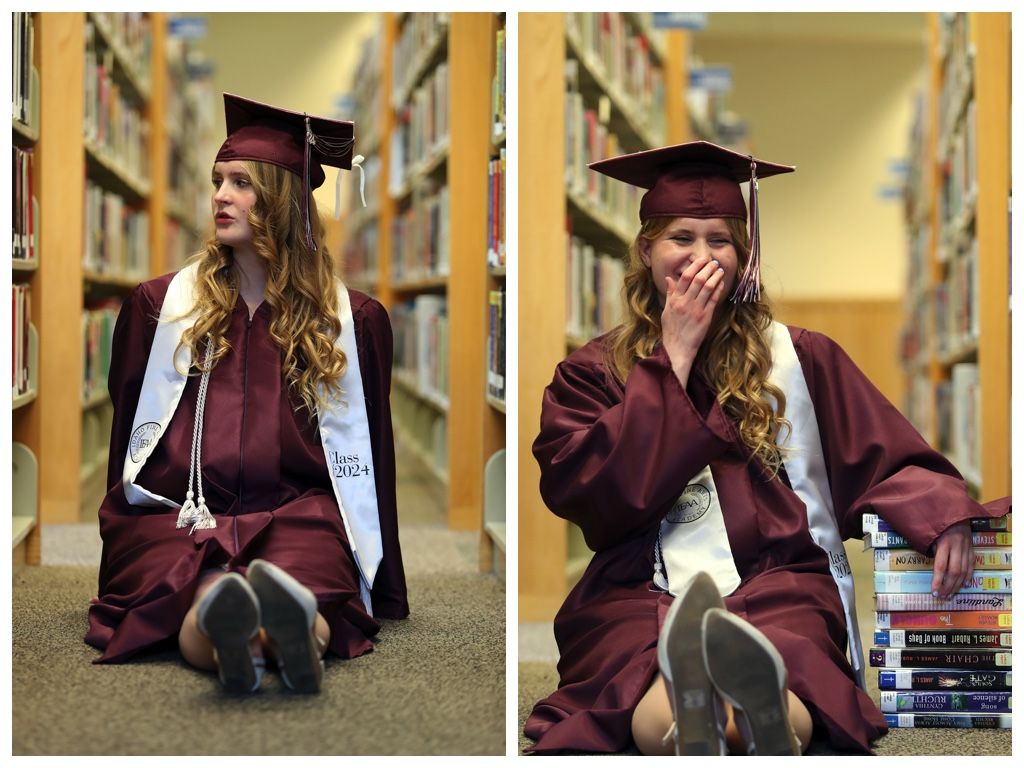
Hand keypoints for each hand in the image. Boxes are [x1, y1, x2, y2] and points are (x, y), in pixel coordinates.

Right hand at [661, 255, 726, 386]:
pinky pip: (713, 299)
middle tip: (713, 262)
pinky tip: (721, 283)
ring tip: (719, 270)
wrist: (677, 348)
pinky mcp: (705, 317)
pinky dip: (718, 289)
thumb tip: (669, 279)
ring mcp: (696, 310)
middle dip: (707, 268)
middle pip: (698, 279)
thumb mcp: (666, 310)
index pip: (685, 277)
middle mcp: (685, 303)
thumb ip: (669, 294)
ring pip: (707, 287)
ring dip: (715, 276)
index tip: (701, 260)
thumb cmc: (671, 330)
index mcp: (675, 300)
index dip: (694, 266)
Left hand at [930, 522, 972, 597]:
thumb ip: (930, 548)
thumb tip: (931, 565)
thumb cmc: (937, 520)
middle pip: (954, 571)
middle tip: (942, 596)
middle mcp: (957, 546)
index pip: (940, 566)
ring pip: (964, 570)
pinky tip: (963, 584)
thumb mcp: (930, 532)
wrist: (956, 509)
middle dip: (947, 586)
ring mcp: (967, 547)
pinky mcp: (972, 547)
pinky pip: (971, 564)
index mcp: (944, 542)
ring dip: (957, 584)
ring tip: (950, 594)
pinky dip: (968, 575)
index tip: (933, 592)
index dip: (937, 581)